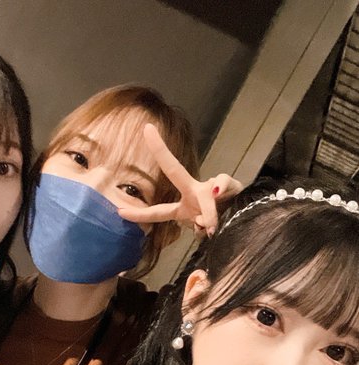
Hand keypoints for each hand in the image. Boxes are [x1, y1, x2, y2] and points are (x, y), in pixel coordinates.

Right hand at [118, 123, 242, 236]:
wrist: (244, 218)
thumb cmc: (235, 197)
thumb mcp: (233, 185)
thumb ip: (224, 182)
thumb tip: (212, 190)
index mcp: (191, 188)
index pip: (172, 169)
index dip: (159, 151)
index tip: (147, 129)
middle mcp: (187, 206)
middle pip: (161, 212)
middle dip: (143, 214)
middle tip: (120, 212)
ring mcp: (192, 222)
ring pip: (198, 224)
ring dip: (211, 218)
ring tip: (217, 220)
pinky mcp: (200, 235)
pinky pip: (207, 234)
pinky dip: (214, 228)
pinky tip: (217, 229)